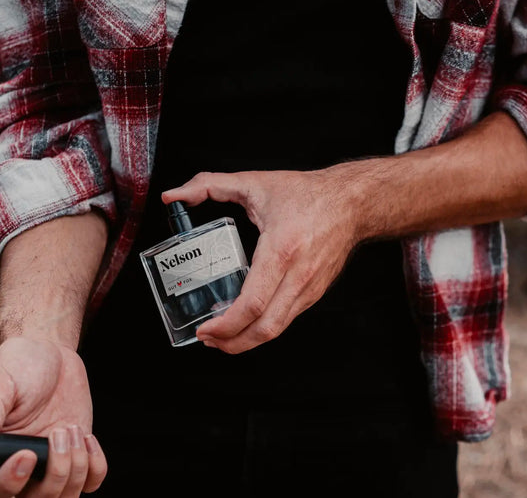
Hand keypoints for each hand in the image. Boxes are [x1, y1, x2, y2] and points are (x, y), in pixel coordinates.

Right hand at [0, 337, 106, 496]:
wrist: (50, 351)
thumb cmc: (17, 366)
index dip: (10, 484)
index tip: (29, 453)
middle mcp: (21, 466)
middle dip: (56, 473)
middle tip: (60, 431)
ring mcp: (52, 462)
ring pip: (65, 496)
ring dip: (76, 467)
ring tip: (71, 429)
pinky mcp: (77, 452)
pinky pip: (92, 481)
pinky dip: (95, 465)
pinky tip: (87, 437)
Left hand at [161, 166, 362, 353]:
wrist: (351, 203)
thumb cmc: (307, 194)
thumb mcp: (254, 183)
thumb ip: (208, 185)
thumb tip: (174, 195)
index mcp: (281, 249)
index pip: (252, 303)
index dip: (225, 324)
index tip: (205, 328)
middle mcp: (298, 275)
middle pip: (265, 328)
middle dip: (232, 343)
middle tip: (208, 340)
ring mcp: (309, 287)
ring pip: (277, 329)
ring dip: (247, 341)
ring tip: (223, 338)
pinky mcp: (315, 292)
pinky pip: (287, 319)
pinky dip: (264, 328)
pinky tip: (248, 322)